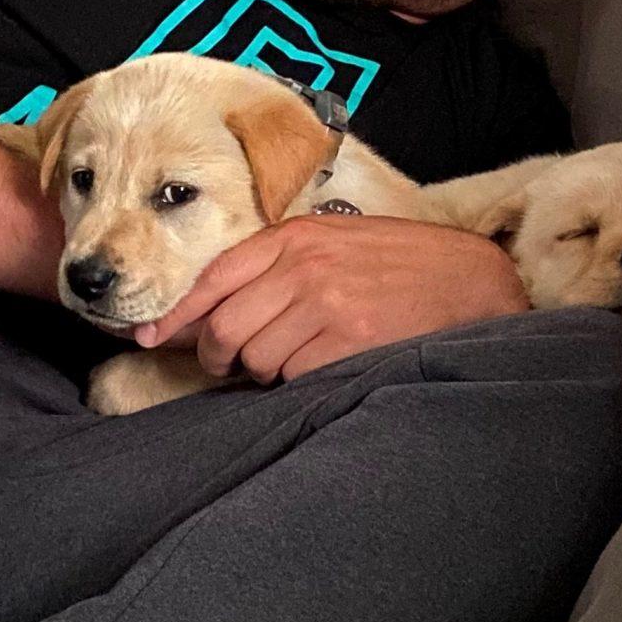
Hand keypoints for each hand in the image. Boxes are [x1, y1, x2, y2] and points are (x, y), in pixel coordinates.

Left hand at [134, 216, 529, 384]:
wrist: (475, 283)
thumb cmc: (405, 266)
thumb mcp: (339, 243)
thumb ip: (281, 265)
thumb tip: (216, 308)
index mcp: (296, 238)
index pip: (213, 279)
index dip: (174, 316)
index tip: (146, 336)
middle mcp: (304, 267)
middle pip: (224, 328)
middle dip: (218, 357)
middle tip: (231, 368)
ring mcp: (325, 305)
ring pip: (256, 359)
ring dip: (265, 373)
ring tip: (298, 361)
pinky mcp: (348, 342)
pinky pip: (294, 377)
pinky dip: (299, 383)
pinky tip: (325, 369)